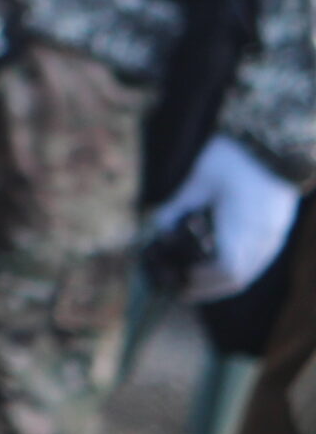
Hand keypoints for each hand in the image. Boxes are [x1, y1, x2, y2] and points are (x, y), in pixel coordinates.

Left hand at [153, 135, 298, 301]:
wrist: (274, 146)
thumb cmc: (233, 159)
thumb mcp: (199, 179)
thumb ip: (178, 206)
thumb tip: (156, 229)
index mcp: (242, 226)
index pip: (227, 269)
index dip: (203, 280)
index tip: (180, 279)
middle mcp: (262, 239)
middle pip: (238, 279)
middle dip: (208, 287)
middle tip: (181, 287)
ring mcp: (273, 239)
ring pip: (250, 274)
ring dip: (222, 281)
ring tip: (195, 278)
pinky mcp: (277, 234)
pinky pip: (257, 263)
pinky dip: (236, 270)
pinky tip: (216, 262)